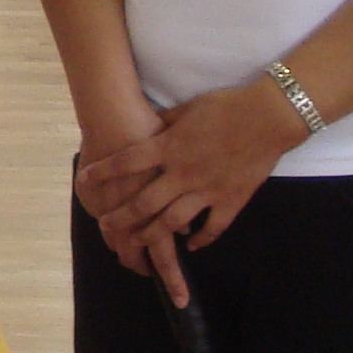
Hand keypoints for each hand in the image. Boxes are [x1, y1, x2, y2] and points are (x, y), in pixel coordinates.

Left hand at [75, 81, 299, 282]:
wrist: (269, 116)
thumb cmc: (227, 106)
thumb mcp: (187, 109)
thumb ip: (165, 125)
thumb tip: (147, 129)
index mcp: (169, 147)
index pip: (127, 162)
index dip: (102, 173)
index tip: (83, 180)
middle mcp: (183, 172)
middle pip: (144, 203)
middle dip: (121, 218)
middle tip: (105, 227)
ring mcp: (207, 190)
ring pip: (172, 222)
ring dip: (152, 235)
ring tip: (138, 244)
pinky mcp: (231, 200)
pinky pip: (212, 228)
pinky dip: (200, 239)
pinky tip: (190, 245)